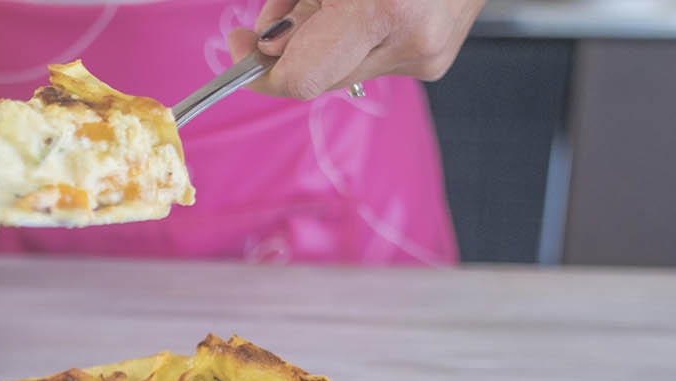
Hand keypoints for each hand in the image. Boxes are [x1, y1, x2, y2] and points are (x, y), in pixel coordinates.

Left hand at [227, 0, 485, 99]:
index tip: (239, 46)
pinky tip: (368, 6)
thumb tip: (269, 44)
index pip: (303, 77)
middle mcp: (411, 41)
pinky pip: (371, 60)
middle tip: (285, 6)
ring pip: (343, 69)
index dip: (261, 71)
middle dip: (290, 46)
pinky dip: (354, 38)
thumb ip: (299, 1)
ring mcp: (427, 56)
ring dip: (324, 40)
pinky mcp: (435, 61)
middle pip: (319, 76)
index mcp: (385, 8)